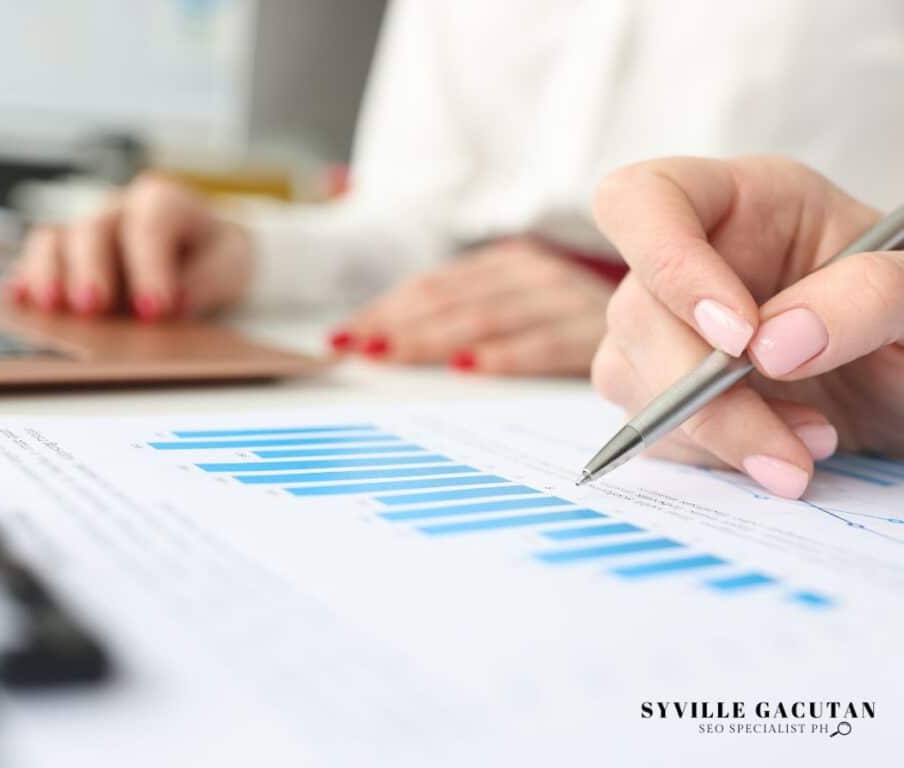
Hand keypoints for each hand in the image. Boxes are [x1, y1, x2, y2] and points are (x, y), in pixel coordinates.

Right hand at [7, 174, 251, 319]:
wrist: (204, 255)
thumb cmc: (215, 256)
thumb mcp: (231, 264)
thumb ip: (208, 279)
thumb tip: (178, 299)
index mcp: (163, 201)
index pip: (151, 224)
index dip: (149, 266)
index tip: (154, 309)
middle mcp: (118, 209)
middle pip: (95, 228)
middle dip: (92, 269)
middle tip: (93, 306)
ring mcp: (87, 230)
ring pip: (56, 238)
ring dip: (49, 272)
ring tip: (51, 305)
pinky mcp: (66, 255)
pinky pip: (38, 258)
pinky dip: (27, 276)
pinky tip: (21, 298)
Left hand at [330, 238, 614, 375]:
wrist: (677, 298)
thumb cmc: (588, 310)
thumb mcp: (532, 298)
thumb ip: (477, 310)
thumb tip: (397, 338)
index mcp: (508, 263)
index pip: (434, 287)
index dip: (386, 309)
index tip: (345, 336)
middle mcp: (531, 272)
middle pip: (450, 300)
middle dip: (395, 325)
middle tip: (352, 349)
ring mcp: (563, 298)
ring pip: (484, 317)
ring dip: (432, 336)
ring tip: (387, 355)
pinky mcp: (595, 329)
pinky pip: (545, 343)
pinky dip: (506, 354)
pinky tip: (469, 367)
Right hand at [590, 155, 903, 498]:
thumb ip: (868, 296)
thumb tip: (771, 348)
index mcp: (741, 201)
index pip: (646, 200)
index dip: (671, 266)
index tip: (740, 337)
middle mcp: (691, 260)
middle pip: (634, 310)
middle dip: (699, 388)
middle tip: (785, 446)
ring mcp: (668, 326)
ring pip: (629, 375)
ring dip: (712, 431)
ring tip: (804, 451)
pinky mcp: (664, 389)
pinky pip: (652, 428)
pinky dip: (711, 456)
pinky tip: (772, 454)